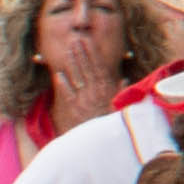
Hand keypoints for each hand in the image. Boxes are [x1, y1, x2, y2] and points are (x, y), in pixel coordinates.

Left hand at [45, 2, 127, 125]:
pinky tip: (58, 75)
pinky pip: (68, 96)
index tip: (88, 42)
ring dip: (73, 64)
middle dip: (81, 54)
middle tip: (75, 40)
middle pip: (87, 69)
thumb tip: (125, 79)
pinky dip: (63, 85)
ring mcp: (85, 101)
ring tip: (68, 50)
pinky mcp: (75, 111)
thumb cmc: (114, 123)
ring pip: (78, 78)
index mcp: (108, 90)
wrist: (105, 143)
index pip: (99, 67)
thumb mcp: (123, 106)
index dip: (93, 53)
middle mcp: (96, 93)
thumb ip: (122, 92)